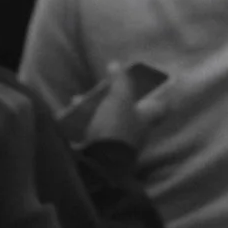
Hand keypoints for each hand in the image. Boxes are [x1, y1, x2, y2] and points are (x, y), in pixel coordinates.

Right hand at [55, 62, 172, 151]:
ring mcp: (118, 144)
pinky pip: (92, 132)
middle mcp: (135, 133)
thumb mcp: (119, 98)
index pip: (159, 108)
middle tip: (103, 89)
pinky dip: (81, 122)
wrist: (99, 164)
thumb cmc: (115, 128)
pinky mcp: (101, 151)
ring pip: (108, 121)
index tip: (152, 89)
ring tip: (77, 100)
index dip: (157, 97)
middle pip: (129, 113)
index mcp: (145, 120)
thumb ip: (119, 81)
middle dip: (115, 100)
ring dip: (93, 109)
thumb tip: (115, 64)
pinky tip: (68, 114)